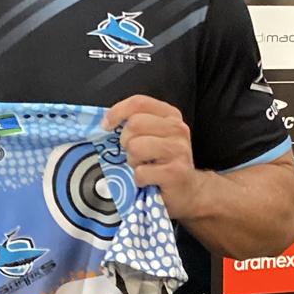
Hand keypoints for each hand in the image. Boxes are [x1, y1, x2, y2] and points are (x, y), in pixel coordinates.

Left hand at [102, 95, 202, 220]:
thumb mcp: (153, 136)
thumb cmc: (163, 162)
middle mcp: (178, 129)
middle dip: (125, 142)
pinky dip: (139, 180)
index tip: (106, 126)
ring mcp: (178, 150)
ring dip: (133, 161)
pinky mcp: (175, 172)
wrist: (187, 191)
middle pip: (134, 124)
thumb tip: (106, 122)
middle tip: (135, 154)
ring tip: (144, 166)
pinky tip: (149, 181)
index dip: (118, 112)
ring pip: (135, 147)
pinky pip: (140, 172)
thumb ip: (136, 123)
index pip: (139, 102)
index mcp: (170, 115)